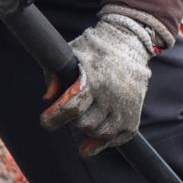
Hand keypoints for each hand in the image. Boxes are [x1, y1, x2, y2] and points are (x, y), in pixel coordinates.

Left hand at [40, 10, 165, 151]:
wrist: (129, 42)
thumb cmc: (93, 49)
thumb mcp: (70, 54)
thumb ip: (55, 75)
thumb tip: (47, 99)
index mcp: (94, 80)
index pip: (72, 108)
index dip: (54, 118)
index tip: (46, 120)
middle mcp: (112, 95)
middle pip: (85, 124)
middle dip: (73, 120)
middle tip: (73, 110)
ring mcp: (126, 105)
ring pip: (101, 133)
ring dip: (89, 129)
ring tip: (86, 117)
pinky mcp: (135, 113)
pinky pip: (119, 137)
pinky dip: (106, 140)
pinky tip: (96, 137)